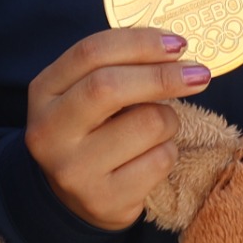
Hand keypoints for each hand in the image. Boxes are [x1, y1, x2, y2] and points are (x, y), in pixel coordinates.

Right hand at [24, 27, 210, 229]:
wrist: (75, 200)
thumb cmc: (92, 131)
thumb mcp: (85, 93)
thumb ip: (117, 66)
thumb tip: (175, 50)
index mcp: (44, 92)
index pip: (91, 53)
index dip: (140, 42)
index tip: (178, 44)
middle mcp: (49, 132)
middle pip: (110, 87)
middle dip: (162, 76)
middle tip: (198, 73)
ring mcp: (74, 170)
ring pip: (147, 124)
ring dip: (168, 118)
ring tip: (159, 126)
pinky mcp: (104, 200)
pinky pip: (160, 160)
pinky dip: (169, 151)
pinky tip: (153, 154)